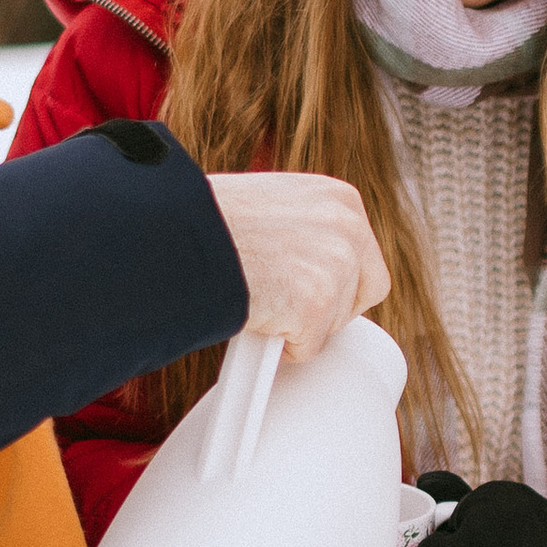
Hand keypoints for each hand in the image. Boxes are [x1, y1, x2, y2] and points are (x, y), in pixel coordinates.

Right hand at [205, 170, 389, 362]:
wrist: (180, 236)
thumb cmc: (209, 220)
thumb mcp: (272, 204)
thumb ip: (302, 229)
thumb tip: (307, 261)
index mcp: (339, 199)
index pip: (365, 254)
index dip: (338, 279)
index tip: (309, 287)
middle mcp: (348, 228)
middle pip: (366, 291)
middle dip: (331, 307)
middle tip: (293, 309)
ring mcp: (335, 267)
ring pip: (334, 323)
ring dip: (300, 325)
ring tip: (261, 304)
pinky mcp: (315, 306)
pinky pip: (307, 347)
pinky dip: (280, 346)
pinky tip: (256, 318)